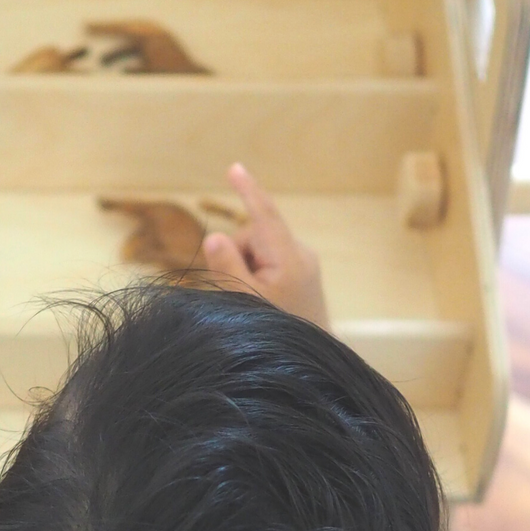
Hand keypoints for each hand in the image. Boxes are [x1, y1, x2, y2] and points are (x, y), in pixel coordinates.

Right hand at [202, 163, 328, 328]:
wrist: (314, 362)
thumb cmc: (278, 332)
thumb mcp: (246, 301)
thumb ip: (228, 267)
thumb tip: (215, 237)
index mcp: (288, 257)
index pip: (264, 215)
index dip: (248, 191)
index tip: (235, 168)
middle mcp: (300, 254)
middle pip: (254, 237)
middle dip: (236, 255)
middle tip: (235, 289)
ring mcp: (304, 265)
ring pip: (260, 252)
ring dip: (245, 268)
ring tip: (250, 300)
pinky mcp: (303, 275)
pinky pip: (270, 263)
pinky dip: (256, 275)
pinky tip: (260, 299)